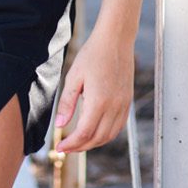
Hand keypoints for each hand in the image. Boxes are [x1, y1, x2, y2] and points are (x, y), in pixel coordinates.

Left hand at [52, 30, 133, 153]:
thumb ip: (67, 103)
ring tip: (79, 142)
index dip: (71, 144)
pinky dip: (107, 135)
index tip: (59, 147)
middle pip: (97, 138)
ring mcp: (123, 104)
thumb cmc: (93, 55)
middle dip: (80, 147)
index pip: (84, 133)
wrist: (116, 40)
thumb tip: (60, 125)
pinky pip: (118, 126)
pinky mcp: (128, 101)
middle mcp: (114, 106)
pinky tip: (96, 132)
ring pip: (110, 135)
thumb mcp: (74, 77)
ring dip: (94, 143)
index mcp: (99, 101)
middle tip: (66, 147)